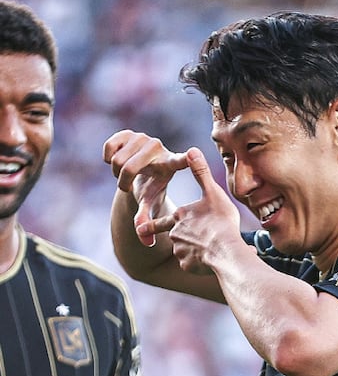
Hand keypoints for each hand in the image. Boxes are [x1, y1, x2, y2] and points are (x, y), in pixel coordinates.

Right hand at [103, 130, 188, 246]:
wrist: (141, 172)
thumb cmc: (150, 190)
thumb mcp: (149, 204)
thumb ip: (147, 221)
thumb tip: (148, 243)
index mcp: (170, 164)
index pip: (180, 161)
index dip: (185, 158)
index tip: (192, 153)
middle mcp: (158, 147)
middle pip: (128, 168)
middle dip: (122, 181)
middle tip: (127, 186)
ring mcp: (143, 137)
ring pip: (117, 159)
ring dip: (116, 172)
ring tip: (125, 174)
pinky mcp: (127, 132)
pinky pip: (109, 146)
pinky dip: (108, 158)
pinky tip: (116, 161)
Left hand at [144, 147, 244, 273]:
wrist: (225, 250)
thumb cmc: (220, 221)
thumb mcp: (212, 193)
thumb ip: (201, 173)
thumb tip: (192, 149)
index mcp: (180, 216)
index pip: (162, 221)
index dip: (152, 224)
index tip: (141, 227)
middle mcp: (175, 234)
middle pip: (176, 237)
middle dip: (183, 239)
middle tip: (189, 241)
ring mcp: (180, 251)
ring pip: (184, 251)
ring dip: (194, 252)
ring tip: (210, 249)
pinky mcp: (187, 265)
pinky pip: (191, 264)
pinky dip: (198, 263)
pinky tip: (209, 260)